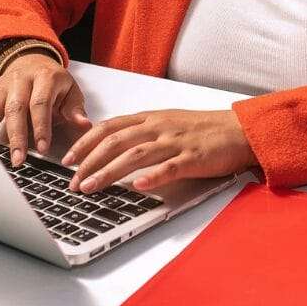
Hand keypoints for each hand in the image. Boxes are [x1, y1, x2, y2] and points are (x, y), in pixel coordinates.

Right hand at [0, 52, 91, 165]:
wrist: (31, 60)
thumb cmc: (52, 81)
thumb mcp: (70, 90)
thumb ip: (75, 108)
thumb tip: (83, 124)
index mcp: (44, 77)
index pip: (40, 103)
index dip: (41, 127)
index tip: (43, 148)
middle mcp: (19, 80)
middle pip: (14, 109)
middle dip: (16, 136)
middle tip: (18, 159)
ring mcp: (0, 87)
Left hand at [60, 109, 256, 193]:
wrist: (238, 130)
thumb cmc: (203, 130)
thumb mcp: (167, 123)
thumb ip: (142, 133)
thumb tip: (111, 149)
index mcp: (150, 118)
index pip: (109, 127)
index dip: (85, 142)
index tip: (68, 159)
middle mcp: (159, 127)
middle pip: (116, 141)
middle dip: (89, 162)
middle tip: (73, 182)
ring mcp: (175, 142)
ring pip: (135, 154)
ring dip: (109, 171)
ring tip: (91, 187)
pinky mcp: (193, 157)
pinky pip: (170, 167)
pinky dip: (152, 176)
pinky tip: (138, 186)